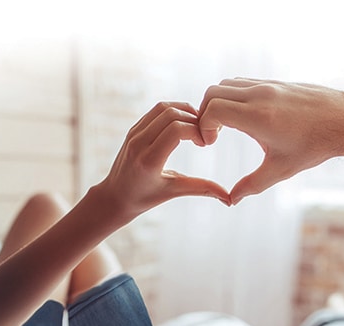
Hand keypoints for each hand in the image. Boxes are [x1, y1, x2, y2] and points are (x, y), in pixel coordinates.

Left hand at [97, 102, 230, 217]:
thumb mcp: (174, 192)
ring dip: (184, 111)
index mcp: (150, 160)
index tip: (204, 144)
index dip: (196, 131)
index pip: (177, 130)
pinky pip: (156, 110)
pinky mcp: (134, 128)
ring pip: (164, 108)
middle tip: (204, 134)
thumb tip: (229, 199)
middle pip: (172, 115)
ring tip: (196, 126)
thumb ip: (202, 189)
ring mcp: (135, 133)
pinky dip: (174, 111)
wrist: (115, 196)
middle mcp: (140, 143)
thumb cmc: (144, 198)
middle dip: (193, 120)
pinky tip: (184, 124)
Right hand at [198, 79, 343, 203]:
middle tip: (213, 137)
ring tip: (225, 128)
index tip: (211, 143)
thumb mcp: (281, 170)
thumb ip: (252, 185)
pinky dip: (232, 97)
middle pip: (212, 93)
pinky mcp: (274, 82)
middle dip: (205, 114)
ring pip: (226, 85)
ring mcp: (267, 85)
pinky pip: (242, 83)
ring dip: (218, 104)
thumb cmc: (314, 147)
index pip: (213, 110)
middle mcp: (260, 95)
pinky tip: (243, 119)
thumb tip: (230, 201)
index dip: (204, 126)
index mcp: (259, 117)